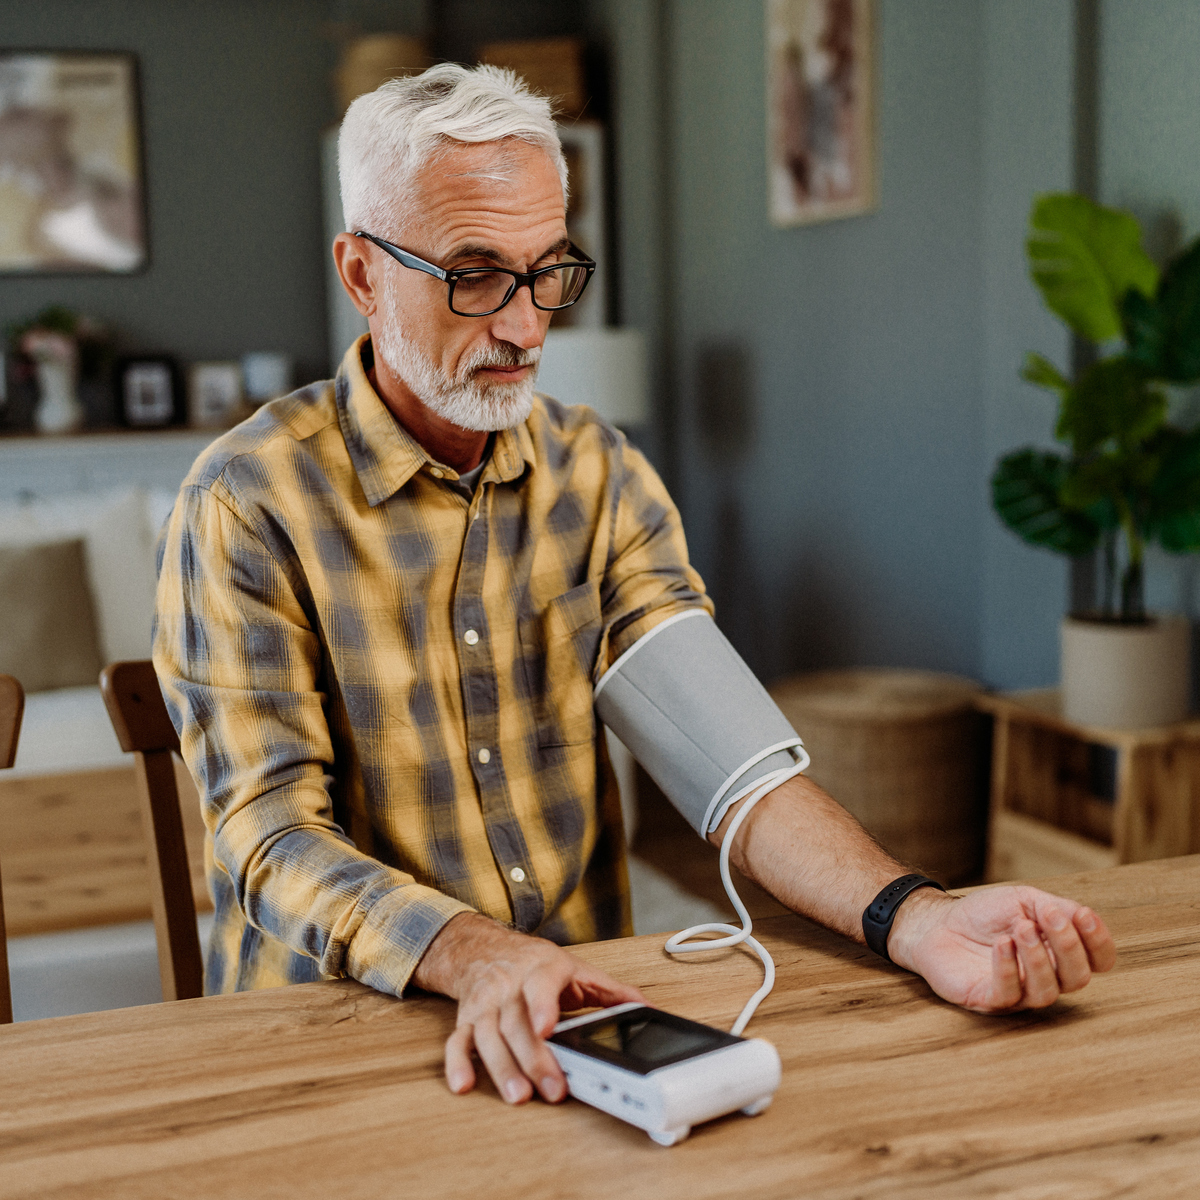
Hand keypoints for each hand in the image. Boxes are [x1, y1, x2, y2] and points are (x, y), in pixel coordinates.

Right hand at [414, 912, 645, 1103]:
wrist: (484, 949)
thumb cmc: (534, 963)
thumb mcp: (575, 969)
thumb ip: (611, 992)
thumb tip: (648, 1008)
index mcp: (540, 970)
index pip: (540, 986)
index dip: (542, 1007)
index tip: (547, 1028)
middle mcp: (509, 986)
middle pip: (518, 1024)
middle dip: (534, 1059)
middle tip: (552, 1088)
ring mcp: (485, 1004)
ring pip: (489, 1036)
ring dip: (501, 1068)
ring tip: (518, 1095)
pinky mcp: (467, 1020)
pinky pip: (458, 1041)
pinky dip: (458, 1063)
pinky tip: (464, 1084)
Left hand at [887, 885, 1116, 1011]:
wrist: (936, 923)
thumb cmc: (983, 914)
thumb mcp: (1023, 900)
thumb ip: (1056, 908)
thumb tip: (1085, 917)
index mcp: (1059, 954)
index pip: (1097, 961)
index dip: (1099, 942)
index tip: (1084, 915)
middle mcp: (1045, 978)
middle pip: (1078, 978)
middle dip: (1069, 946)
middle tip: (1050, 917)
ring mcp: (1019, 993)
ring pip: (1047, 992)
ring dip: (1038, 958)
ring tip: (1021, 928)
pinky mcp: (989, 1000)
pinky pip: (1009, 994)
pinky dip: (1009, 967)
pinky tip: (1002, 944)